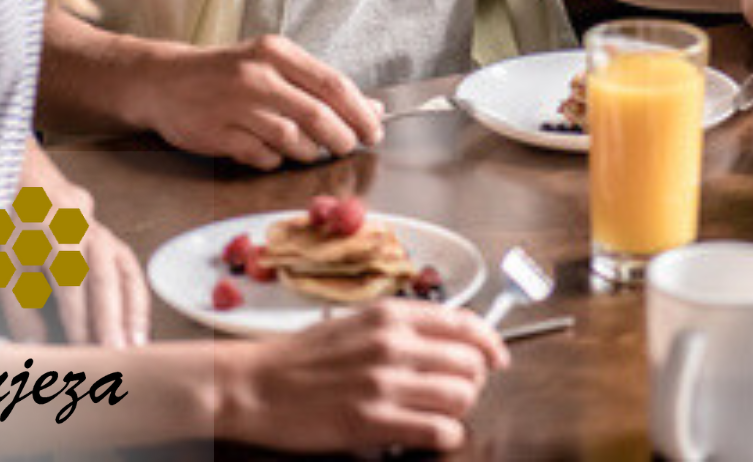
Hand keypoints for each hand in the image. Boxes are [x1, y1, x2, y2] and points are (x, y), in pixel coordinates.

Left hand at [3, 146, 148, 346]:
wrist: (36, 189)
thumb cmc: (18, 232)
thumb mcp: (6, 266)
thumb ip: (20, 307)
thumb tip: (34, 347)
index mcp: (54, 237)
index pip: (69, 283)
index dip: (76, 317)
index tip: (80, 349)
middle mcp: (87, 235)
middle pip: (103, 280)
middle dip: (110, 318)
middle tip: (116, 352)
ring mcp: (106, 238)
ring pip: (125, 276)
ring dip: (133, 312)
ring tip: (136, 346)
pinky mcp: (116, 245)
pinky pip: (133, 274)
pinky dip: (138, 303)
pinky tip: (139, 329)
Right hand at [142, 35, 384, 168]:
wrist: (165, 80)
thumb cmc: (227, 73)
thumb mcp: (273, 64)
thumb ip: (320, 85)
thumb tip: (373, 107)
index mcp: (276, 52)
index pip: (333, 84)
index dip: (360, 112)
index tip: (374, 129)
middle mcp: (257, 75)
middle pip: (318, 115)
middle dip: (341, 138)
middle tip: (346, 146)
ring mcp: (235, 105)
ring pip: (293, 139)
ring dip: (308, 152)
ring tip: (306, 148)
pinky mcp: (217, 133)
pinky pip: (263, 156)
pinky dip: (274, 159)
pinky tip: (271, 151)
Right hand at [221, 301, 509, 454]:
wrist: (255, 384)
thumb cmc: (303, 356)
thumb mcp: (357, 323)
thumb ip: (404, 326)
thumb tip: (452, 336)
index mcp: (391, 316)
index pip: (465, 324)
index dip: (490, 343)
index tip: (497, 358)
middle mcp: (393, 344)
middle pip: (471, 363)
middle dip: (475, 380)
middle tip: (461, 390)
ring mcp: (383, 384)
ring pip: (462, 396)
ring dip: (460, 408)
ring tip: (443, 412)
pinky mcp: (371, 422)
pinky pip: (438, 431)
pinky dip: (445, 435)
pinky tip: (431, 433)